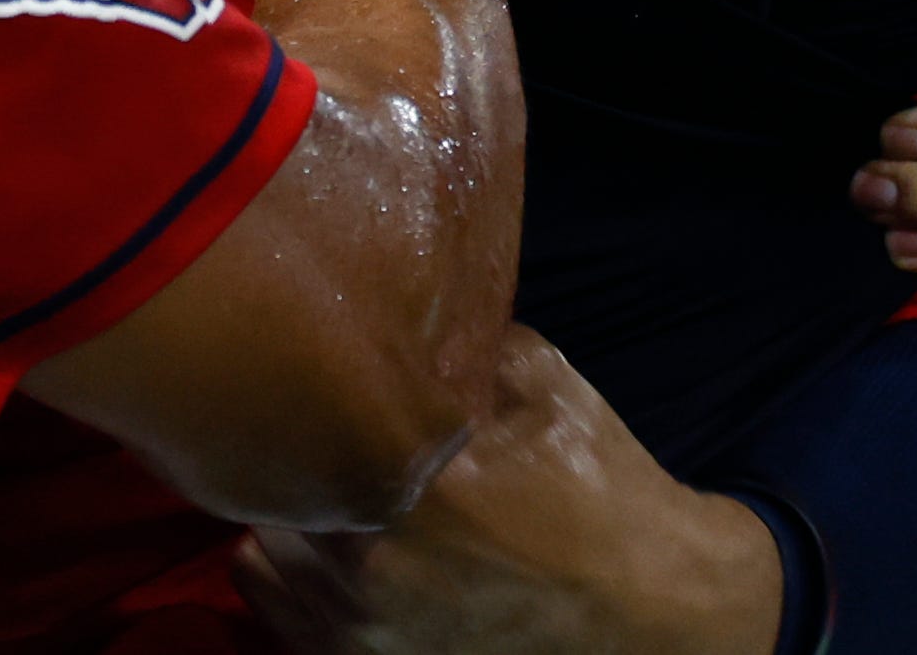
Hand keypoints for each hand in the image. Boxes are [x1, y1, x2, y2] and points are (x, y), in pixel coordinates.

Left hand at [235, 330, 781, 654]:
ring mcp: (368, 629)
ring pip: (262, 559)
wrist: (654, 611)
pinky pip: (280, 619)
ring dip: (285, 525)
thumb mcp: (542, 380)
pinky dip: (295, 586)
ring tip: (322, 498)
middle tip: (309, 434)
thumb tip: (391, 295)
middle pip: (266, 492)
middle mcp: (374, 563)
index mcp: (412, 476)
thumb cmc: (601, 490)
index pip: (287, 423)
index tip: (298, 377)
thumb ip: (458, 338)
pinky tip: (333, 557)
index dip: (289, 396)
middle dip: (287, 458)